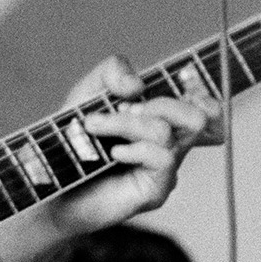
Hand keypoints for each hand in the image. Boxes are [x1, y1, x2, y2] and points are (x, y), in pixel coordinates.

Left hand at [43, 56, 218, 234]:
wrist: (53, 182)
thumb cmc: (75, 138)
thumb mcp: (89, 91)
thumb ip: (113, 71)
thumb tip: (137, 85)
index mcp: (164, 116)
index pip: (207, 104)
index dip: (202, 89)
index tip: (175, 80)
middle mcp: (171, 142)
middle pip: (200, 116)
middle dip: (160, 103)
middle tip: (124, 108)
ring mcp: (165, 168)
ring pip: (166, 131)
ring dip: (126, 122)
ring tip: (95, 125)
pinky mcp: (156, 191)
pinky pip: (162, 159)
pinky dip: (134, 148)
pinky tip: (112, 153)